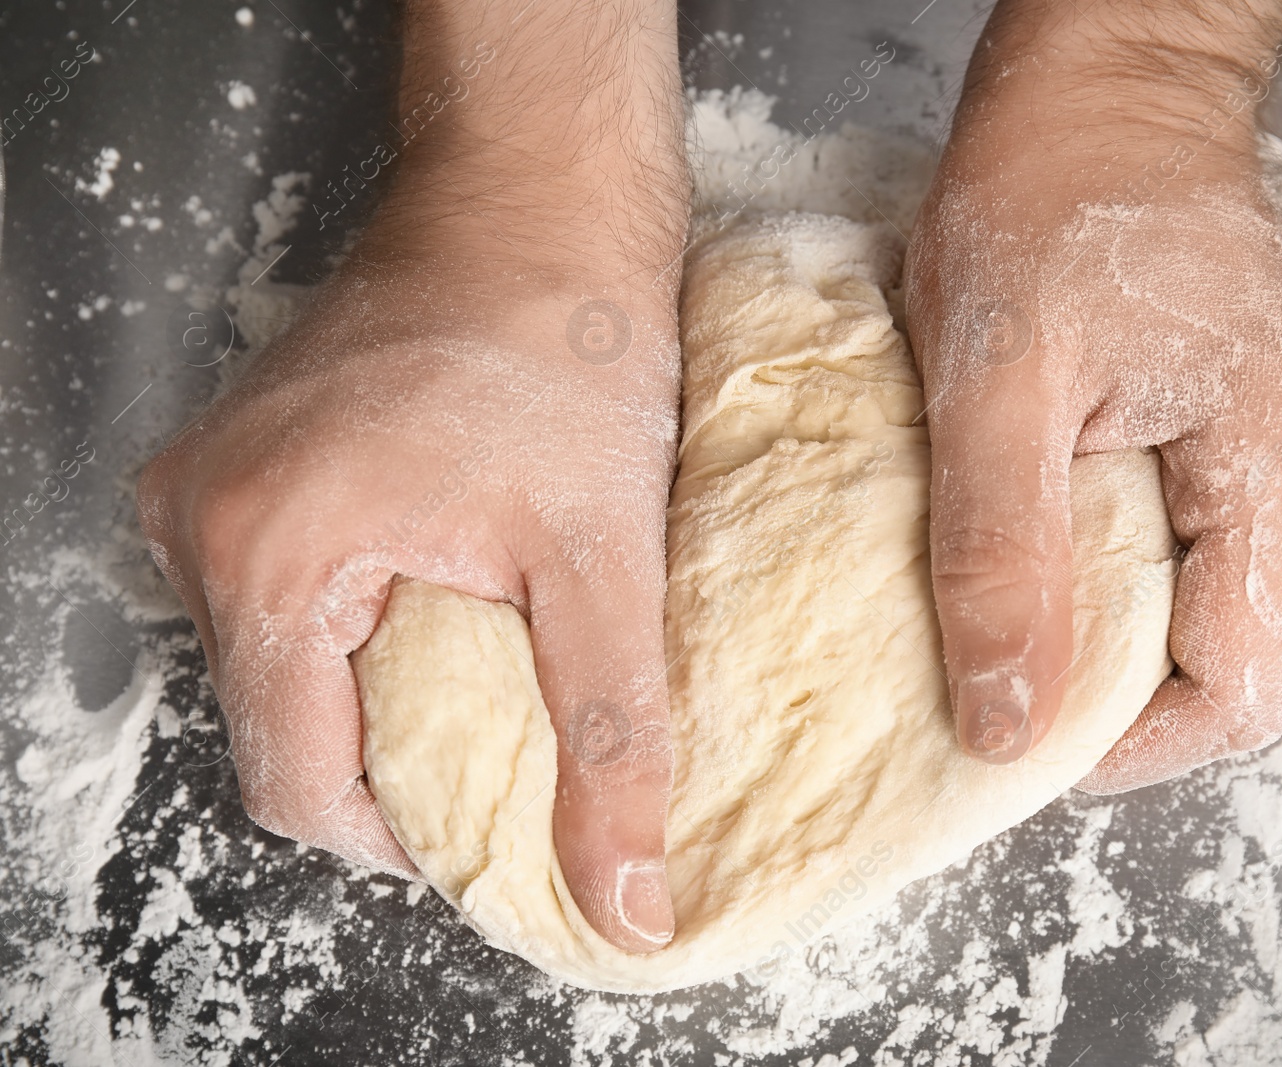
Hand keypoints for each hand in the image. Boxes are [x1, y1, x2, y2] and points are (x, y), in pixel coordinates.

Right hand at [138, 0, 687, 951]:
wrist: (535, 202)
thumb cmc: (564, 350)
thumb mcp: (601, 563)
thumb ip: (610, 741)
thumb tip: (628, 898)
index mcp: (269, 559)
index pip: (297, 786)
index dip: (398, 836)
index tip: (486, 826)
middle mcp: (203, 523)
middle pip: (276, 726)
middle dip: (383, 762)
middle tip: (496, 750)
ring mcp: (207, 483)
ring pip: (273, 664)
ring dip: (365, 692)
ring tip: (472, 673)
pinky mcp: (235, 456)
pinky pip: (274, 592)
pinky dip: (348, 626)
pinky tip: (434, 605)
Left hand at [905, 0, 1281, 785]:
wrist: (1106, 100)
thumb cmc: (1050, 197)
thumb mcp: (992, 379)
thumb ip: (1001, 556)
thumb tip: (1007, 721)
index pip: (1242, 687)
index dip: (1126, 742)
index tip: (1018, 727)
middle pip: (1250, 669)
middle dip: (1127, 699)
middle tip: (1012, 665)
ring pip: (1241, 626)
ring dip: (1136, 647)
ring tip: (1037, 606)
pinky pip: (1234, 569)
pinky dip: (1152, 591)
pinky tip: (1077, 556)